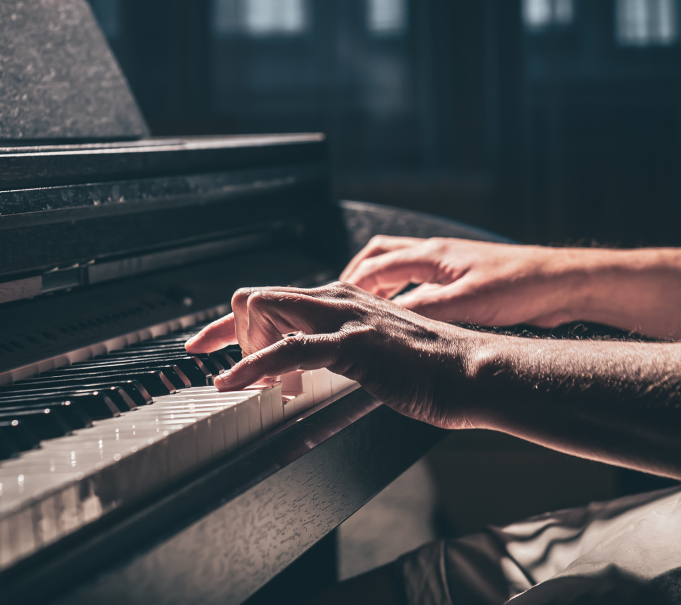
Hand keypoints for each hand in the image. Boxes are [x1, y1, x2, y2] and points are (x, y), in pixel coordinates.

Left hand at [184, 282, 489, 427]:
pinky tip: (236, 383)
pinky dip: (252, 366)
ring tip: (242, 382)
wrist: (474, 373)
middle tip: (223, 366)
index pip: (272, 299)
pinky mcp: (355, 344)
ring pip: (265, 310)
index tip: (206, 344)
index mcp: (342, 299)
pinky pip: (288, 350)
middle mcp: (339, 298)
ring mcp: (347, 318)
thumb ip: (337, 352)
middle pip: (257, 296)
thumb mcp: (372, 352)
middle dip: (225, 330)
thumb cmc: (430, 369)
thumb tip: (301, 372)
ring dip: (241, 347)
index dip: (230, 322)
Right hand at [340, 235, 582, 327]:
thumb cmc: (521, 285)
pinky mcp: (461, 281)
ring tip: (364, 312)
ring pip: (399, 269)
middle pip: (379, 257)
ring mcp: (448, 266)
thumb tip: (386, 321)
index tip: (332, 305)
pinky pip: (418, 283)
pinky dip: (402, 296)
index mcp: (432, 254)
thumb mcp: (467, 303)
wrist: (561, 283)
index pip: (375, 267)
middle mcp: (435, 255)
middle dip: (355, 278)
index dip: (349, 286)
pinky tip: (404, 319)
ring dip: (378, 286)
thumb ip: (424, 311)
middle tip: (340, 303)